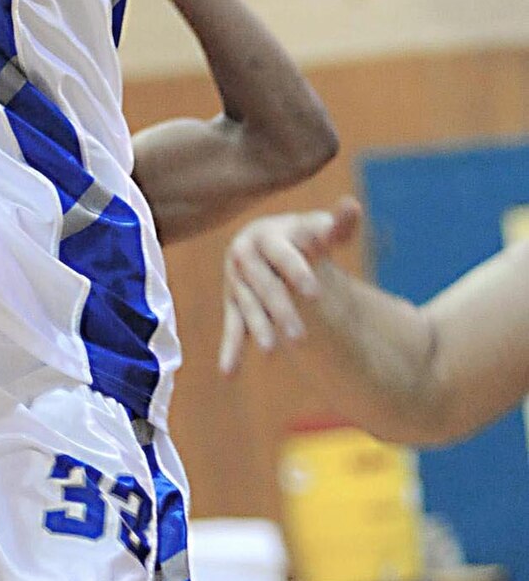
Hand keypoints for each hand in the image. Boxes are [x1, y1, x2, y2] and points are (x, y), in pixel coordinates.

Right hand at [219, 196, 362, 375]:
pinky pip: (232, 327)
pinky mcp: (233, 304)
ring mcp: (236, 282)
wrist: (267, 242)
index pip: (283, 255)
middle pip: (265, 287)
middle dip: (282, 311)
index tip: (316, 294)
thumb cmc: (302, 236)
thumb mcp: (317, 229)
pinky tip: (228, 373)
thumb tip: (352, 206)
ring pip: (248, 309)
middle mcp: (244, 256)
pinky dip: (230, 350)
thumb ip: (338, 224)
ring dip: (259, 330)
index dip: (298, 273)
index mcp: (266, 234)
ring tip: (272, 353)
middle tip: (301, 338)